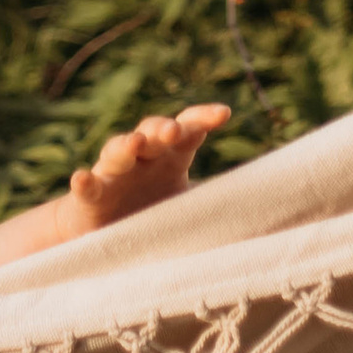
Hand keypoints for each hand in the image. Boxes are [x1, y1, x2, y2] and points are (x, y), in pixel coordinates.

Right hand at [68, 102, 229, 229]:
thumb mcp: (190, 209)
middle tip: (174, 130)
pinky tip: (82, 178)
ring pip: (117, 151)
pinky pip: (86, 187)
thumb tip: (270, 210)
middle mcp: (143, 158)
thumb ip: (219, 204)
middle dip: (163, 127)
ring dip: (125, 144)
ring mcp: (114, 175)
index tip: (223, 113)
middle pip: (152, 132)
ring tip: (135, 142)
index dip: (203, 117)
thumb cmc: (155, 217)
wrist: (106, 238)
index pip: (189, 129)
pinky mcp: (90, 198)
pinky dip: (84, 182)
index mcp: (171, 158)